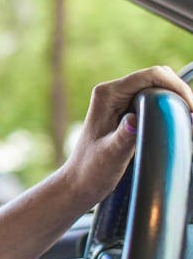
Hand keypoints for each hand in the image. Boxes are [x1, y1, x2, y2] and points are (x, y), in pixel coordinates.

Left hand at [60, 65, 192, 209]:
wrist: (78, 182)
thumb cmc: (91, 171)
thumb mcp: (110, 156)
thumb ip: (123, 137)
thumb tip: (134, 120)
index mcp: (106, 95)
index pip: (149, 76)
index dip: (175, 86)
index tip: (191, 108)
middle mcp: (112, 92)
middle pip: (157, 78)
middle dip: (178, 92)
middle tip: (191, 117)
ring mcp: (119, 100)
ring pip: (157, 88)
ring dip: (175, 100)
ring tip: (187, 121)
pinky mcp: (125, 111)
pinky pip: (153, 101)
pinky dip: (168, 107)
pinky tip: (177, 123)